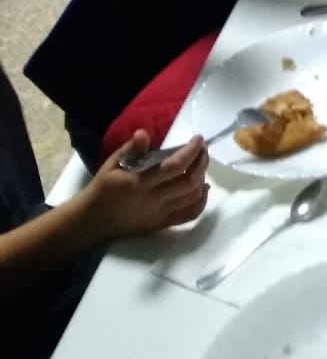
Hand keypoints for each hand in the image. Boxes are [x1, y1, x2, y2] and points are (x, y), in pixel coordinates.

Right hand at [81, 132, 208, 242]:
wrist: (91, 222)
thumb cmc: (102, 189)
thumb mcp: (111, 164)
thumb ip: (130, 149)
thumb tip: (143, 133)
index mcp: (140, 183)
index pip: (175, 166)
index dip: (191, 151)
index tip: (198, 139)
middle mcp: (153, 201)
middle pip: (189, 182)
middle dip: (202, 163)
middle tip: (203, 149)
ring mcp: (159, 215)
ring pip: (192, 198)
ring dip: (202, 179)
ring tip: (201, 164)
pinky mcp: (160, 225)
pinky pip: (188, 216)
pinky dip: (201, 202)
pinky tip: (202, 189)